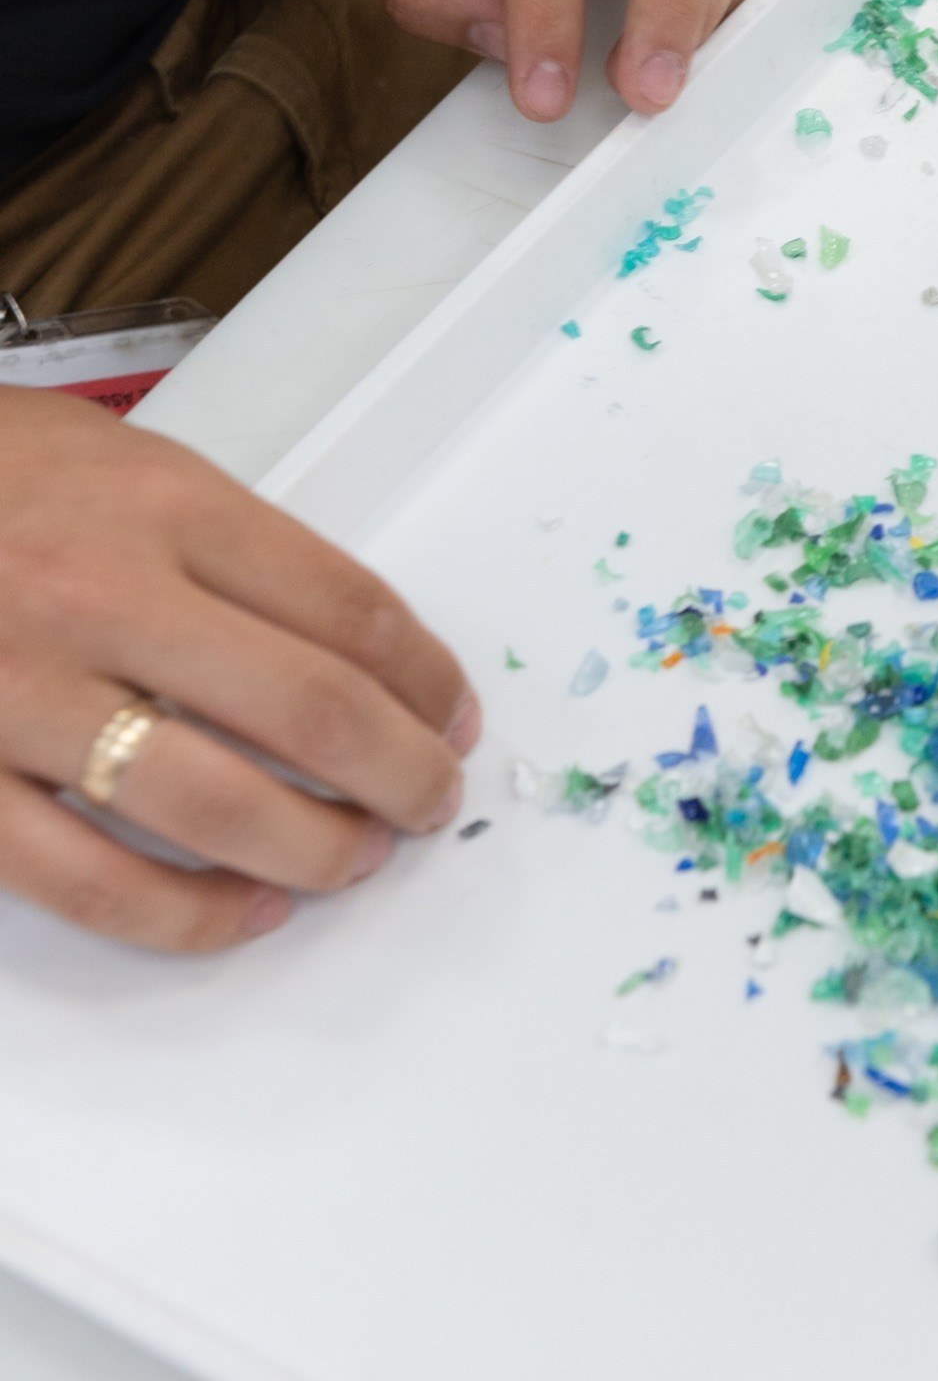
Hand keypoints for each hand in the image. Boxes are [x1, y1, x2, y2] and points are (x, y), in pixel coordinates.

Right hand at [0, 392, 476, 952]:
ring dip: (313, 850)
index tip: (452, 715)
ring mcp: (23, 695)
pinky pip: (90, 879)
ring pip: (213, 806)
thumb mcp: (128, 466)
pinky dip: (184, 913)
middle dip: (398, 773)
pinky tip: (242, 913)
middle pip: (306, 708)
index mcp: (164, 509)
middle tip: (429, 800)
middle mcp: (104, 597)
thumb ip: (231, 546)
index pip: (345, 606)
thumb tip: (350, 644)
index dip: (424, 677)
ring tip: (354, 860)